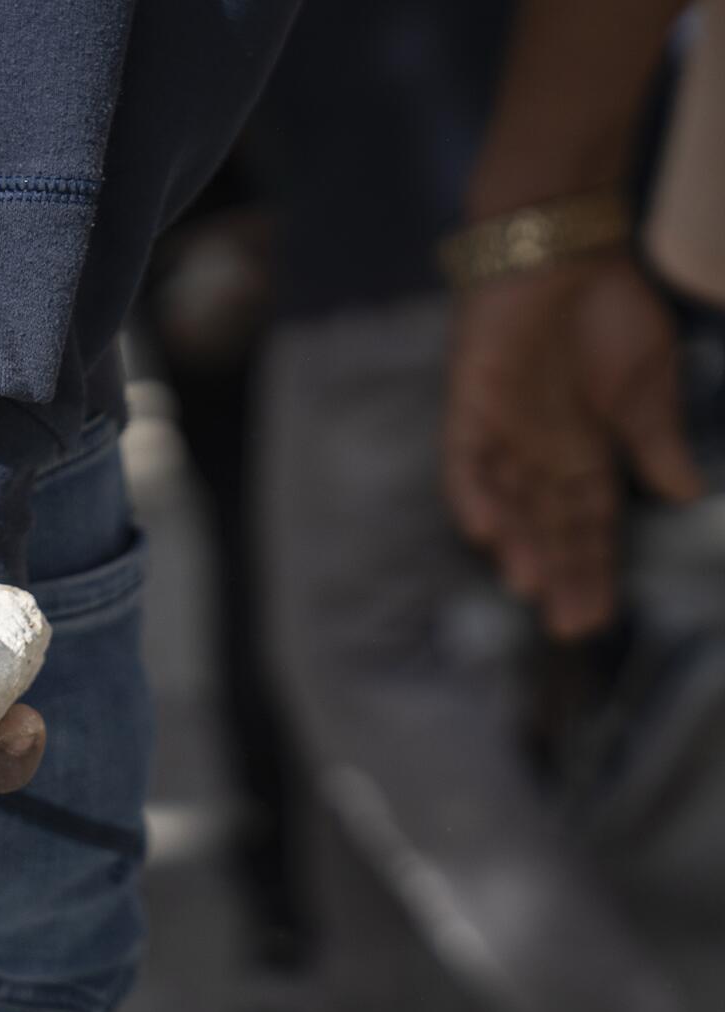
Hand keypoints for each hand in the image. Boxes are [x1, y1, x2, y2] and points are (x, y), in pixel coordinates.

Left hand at [441, 256, 702, 637]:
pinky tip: (482, 529)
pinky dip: (472, 490)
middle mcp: (539, 452)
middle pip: (548, 525)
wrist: (565, 247)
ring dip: (515, 543)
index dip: (591, 571)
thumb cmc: (607, 310)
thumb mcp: (645, 385)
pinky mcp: (470, 405)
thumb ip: (654, 442)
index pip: (586, 525)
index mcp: (583, 451)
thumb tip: (684, 496)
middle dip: (559, 573)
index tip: (596, 619)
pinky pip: (464, 457)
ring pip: (506, 501)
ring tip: (527, 587)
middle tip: (569, 627)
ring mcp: (502, 430)